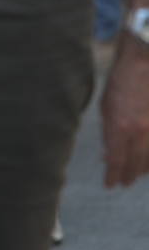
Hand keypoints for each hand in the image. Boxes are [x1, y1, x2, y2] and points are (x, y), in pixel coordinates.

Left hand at [101, 40, 148, 186]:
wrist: (144, 64)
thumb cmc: (120, 82)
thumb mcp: (105, 108)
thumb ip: (108, 132)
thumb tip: (108, 153)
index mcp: (120, 126)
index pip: (116, 161)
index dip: (112, 176)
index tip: (109, 184)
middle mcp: (141, 132)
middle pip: (136, 164)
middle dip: (129, 175)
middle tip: (123, 182)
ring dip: (144, 170)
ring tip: (136, 175)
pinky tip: (148, 163)